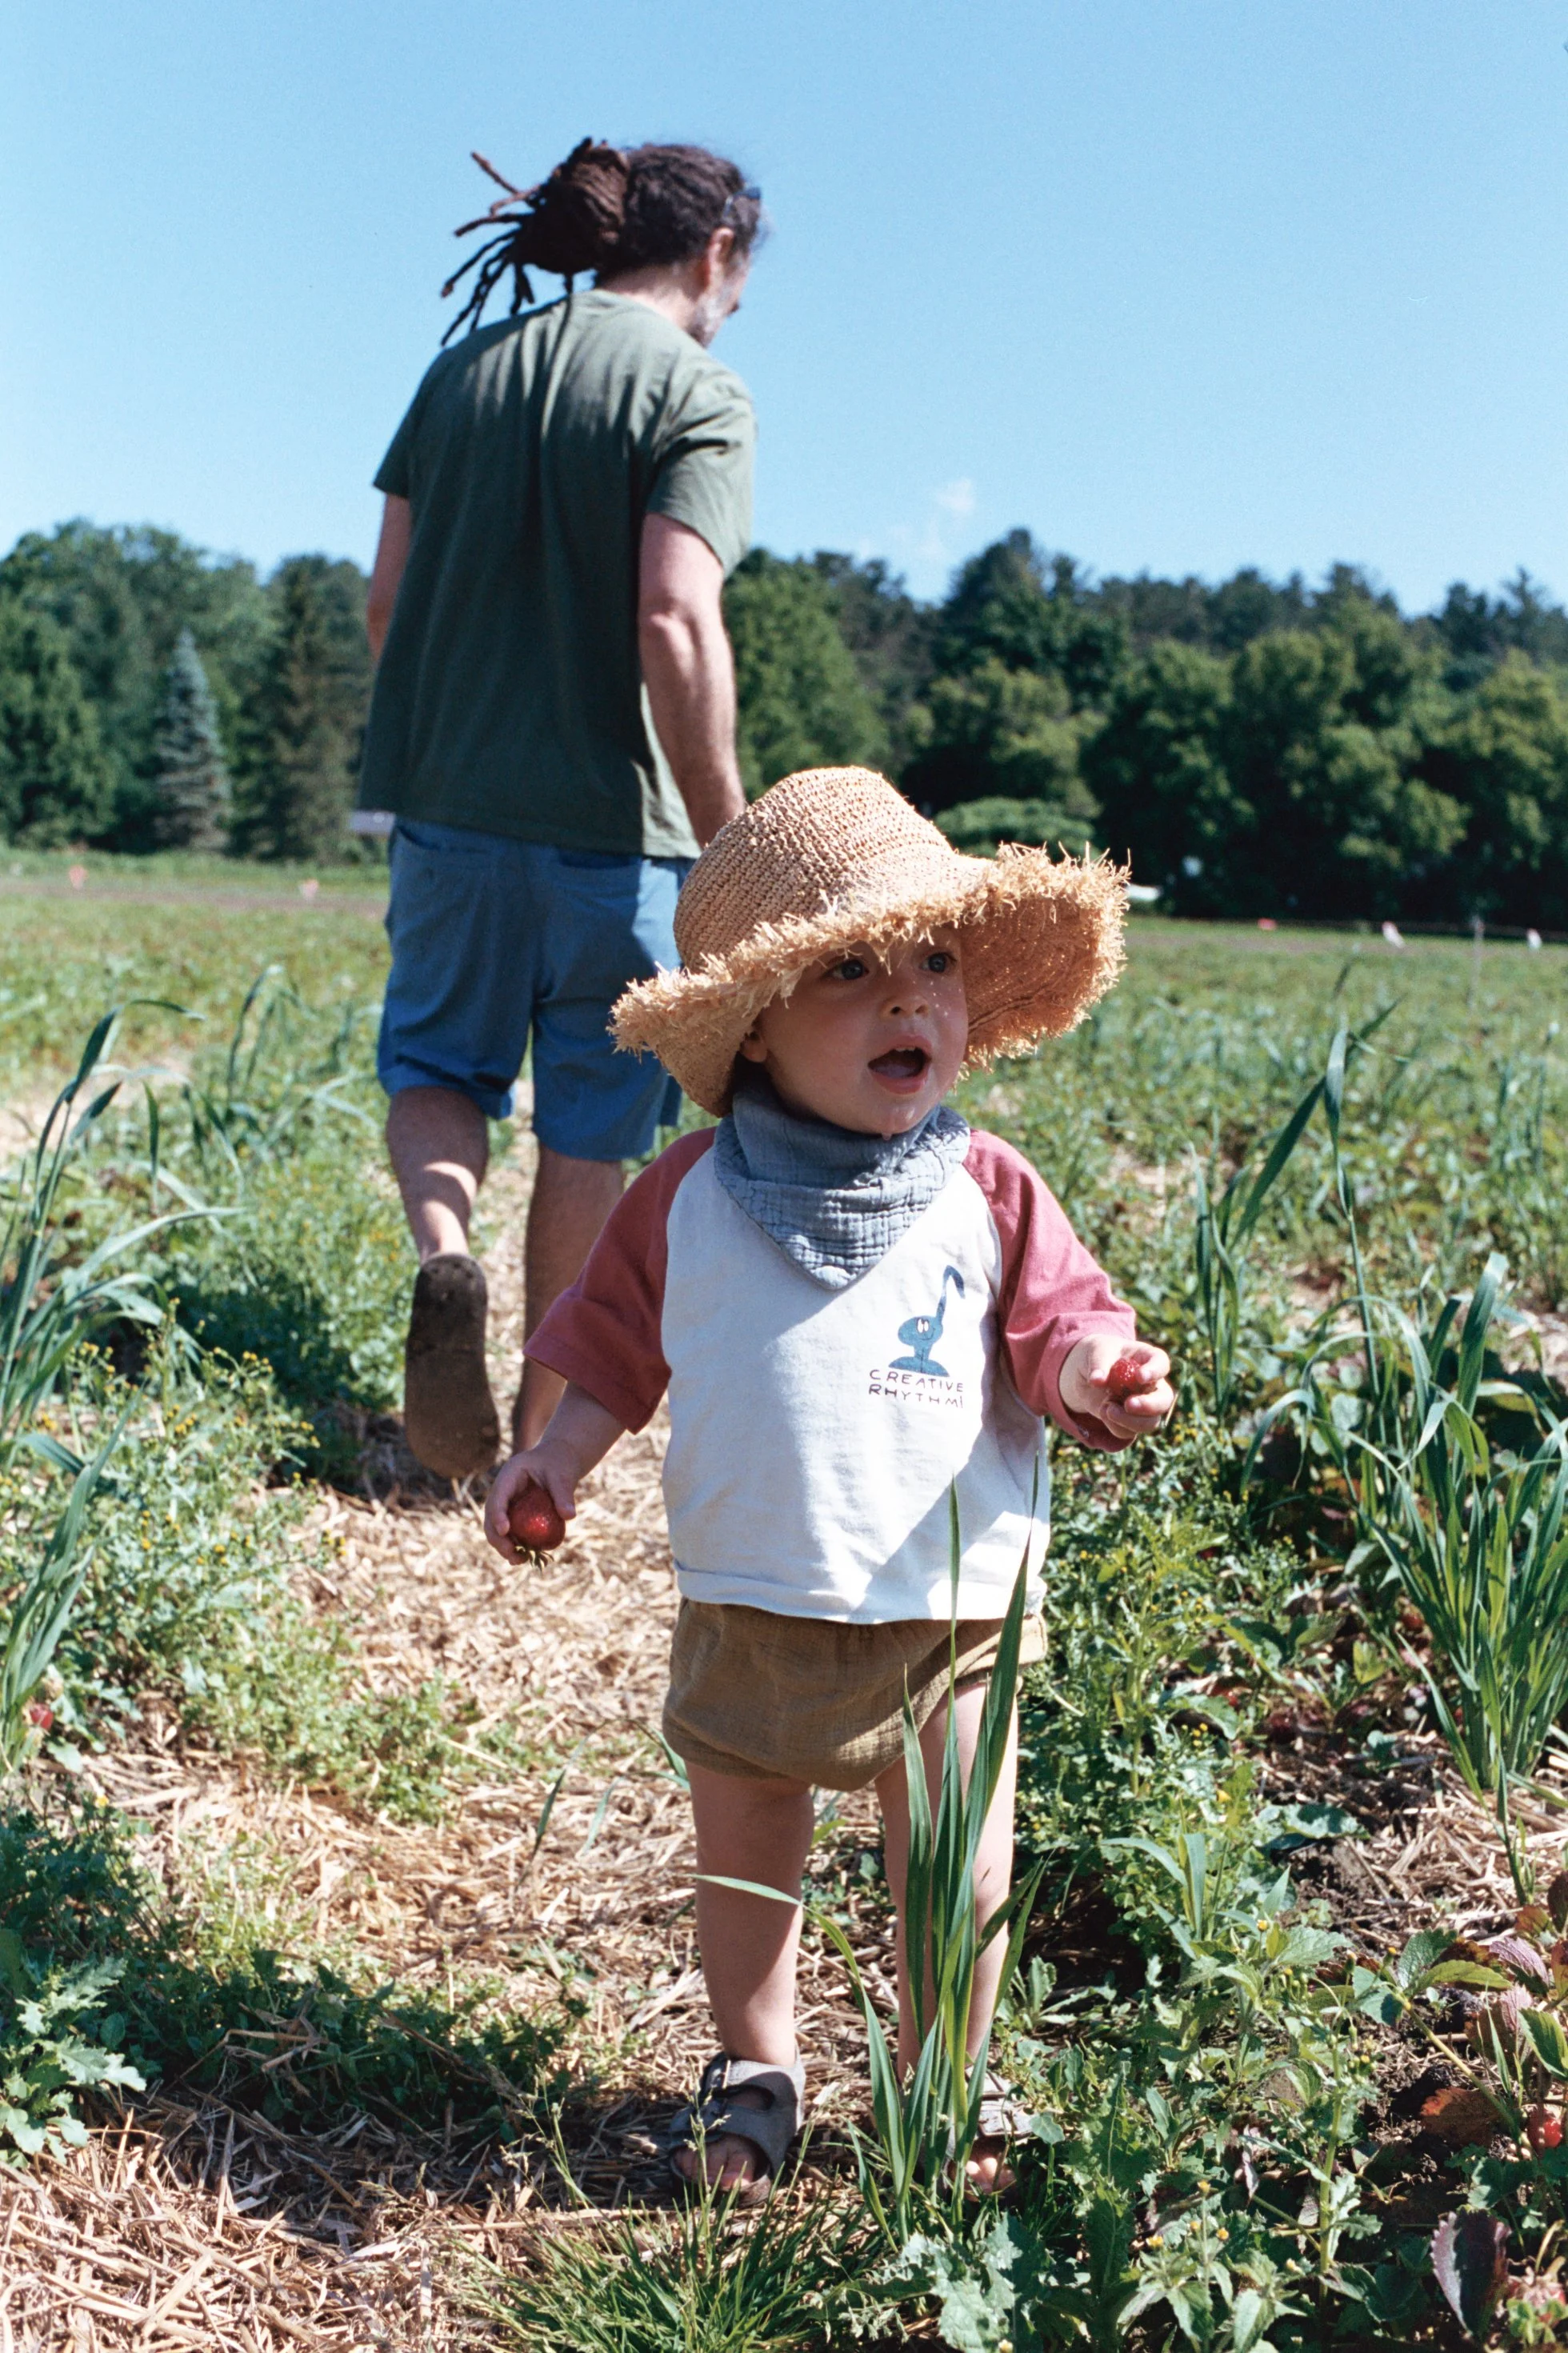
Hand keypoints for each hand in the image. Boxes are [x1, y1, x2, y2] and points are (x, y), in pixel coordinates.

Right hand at [485, 1446, 577, 1564]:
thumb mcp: (563, 1475)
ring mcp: (507, 1504)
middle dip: (497, 1537)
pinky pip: (511, 1532)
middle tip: (511, 1553)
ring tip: (518, 1561)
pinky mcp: (515, 1515)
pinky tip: (525, 1558)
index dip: (498, 1514)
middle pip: (490, 1516)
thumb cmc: (559, 1463)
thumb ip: (564, 1493)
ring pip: (496, 1528)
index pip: (498, 1497)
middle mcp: (503, 1492)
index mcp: (509, 1476)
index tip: (505, 1531)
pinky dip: (515, 1545)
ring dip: (503, 1546)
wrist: (559, 1461)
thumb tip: (569, 1516)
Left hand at [1061, 1336, 1174, 1443]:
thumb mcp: (1096, 1351)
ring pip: (1150, 1422)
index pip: (1161, 1363)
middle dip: (1149, 1405)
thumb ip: (1098, 1364)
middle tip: (1129, 1404)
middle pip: (1164, 1399)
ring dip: (1129, 1421)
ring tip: (1106, 1408)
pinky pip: (1129, 1432)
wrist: (1086, 1372)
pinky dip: (1114, 1426)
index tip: (1140, 1376)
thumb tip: (1097, 1380)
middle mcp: (1152, 1384)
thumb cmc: (1099, 1354)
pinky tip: (1103, 1411)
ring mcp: (1144, 1404)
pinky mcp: (1130, 1420)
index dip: (1155, 1372)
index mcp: (1148, 1359)